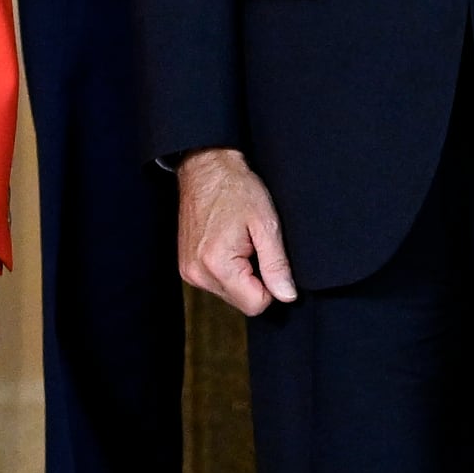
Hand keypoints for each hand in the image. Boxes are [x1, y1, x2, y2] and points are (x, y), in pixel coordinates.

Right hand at [176, 149, 297, 315]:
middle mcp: (197, 274)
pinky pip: (217, 283)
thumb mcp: (266, 224)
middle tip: (253, 245)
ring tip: (240, 242)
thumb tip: (287, 296)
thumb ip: (277, 265)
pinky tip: (229, 244)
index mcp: (217, 265)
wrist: (206, 167)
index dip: (271, 285)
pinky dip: (228, 269)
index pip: (256, 305)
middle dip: (255, 279)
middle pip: (242, 302)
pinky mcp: (186, 267)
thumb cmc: (236, 189)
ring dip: (241, 274)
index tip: (267, 256)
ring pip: (230, 294)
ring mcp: (188, 272)